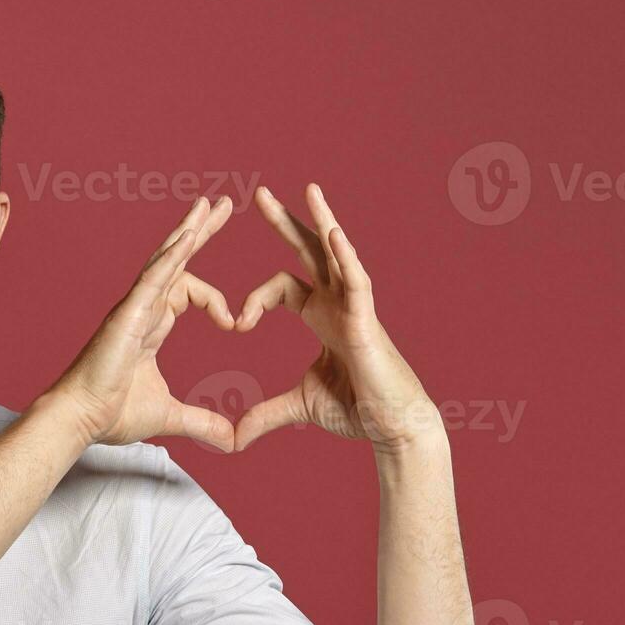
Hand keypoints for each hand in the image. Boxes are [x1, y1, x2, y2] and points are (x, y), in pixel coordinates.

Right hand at [46, 195, 239, 452]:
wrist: (80, 419)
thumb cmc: (111, 414)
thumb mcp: (170, 416)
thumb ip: (203, 422)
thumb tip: (232, 441)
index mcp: (152, 325)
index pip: (188, 291)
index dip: (217, 301)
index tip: (236, 323)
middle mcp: (142, 308)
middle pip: (175, 259)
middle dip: (200, 231)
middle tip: (223, 204)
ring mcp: (133, 307)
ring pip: (165, 259)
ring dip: (189, 230)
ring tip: (211, 205)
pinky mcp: (127, 314)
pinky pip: (154, 277)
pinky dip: (173, 256)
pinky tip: (192, 235)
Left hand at [232, 183, 442, 452]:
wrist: (390, 428)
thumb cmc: (355, 411)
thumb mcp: (298, 407)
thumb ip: (264, 414)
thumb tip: (234, 436)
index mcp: (321, 316)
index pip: (282, 287)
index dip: (254, 299)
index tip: (235, 323)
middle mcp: (337, 303)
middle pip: (308, 253)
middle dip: (284, 223)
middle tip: (258, 194)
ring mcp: (355, 307)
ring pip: (337, 254)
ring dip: (322, 220)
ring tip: (308, 188)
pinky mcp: (367, 320)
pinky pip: (358, 281)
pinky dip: (346, 256)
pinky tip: (332, 232)